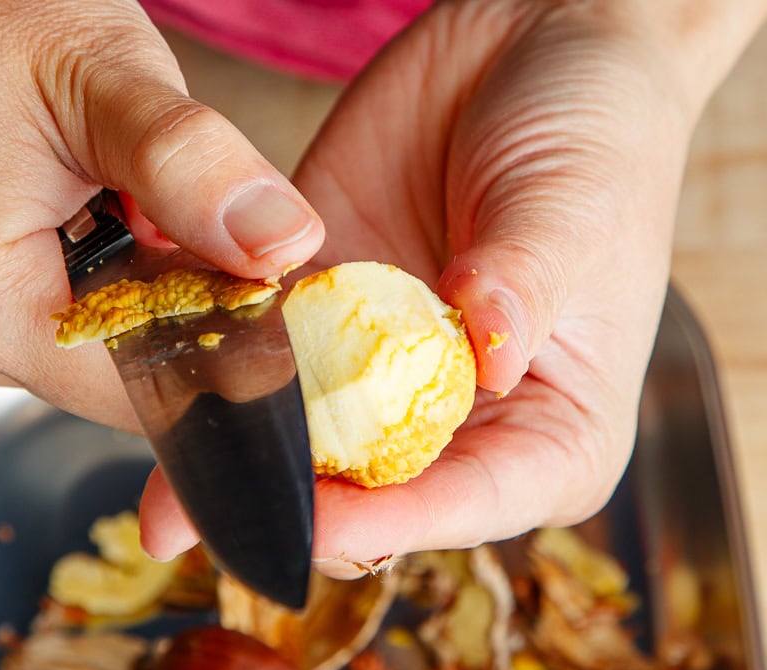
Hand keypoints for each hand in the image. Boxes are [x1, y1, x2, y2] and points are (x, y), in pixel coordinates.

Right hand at [0, 0, 323, 427]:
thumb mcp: (100, 73)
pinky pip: (16, 331)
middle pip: (99, 375)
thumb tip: (283, 247)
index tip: (239, 285)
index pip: (133, 392)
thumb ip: (196, 169)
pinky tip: (41, 215)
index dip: (206, 341)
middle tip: (136, 201)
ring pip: (62, 354)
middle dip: (147, 298)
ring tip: (74, 194)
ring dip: (100, 288)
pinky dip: (53, 283)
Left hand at [140, 0, 766, 572]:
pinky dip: (218, 369)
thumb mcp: (577, 210)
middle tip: (210, 516)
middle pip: (376, 491)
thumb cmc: (599, 138)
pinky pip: (265, 352)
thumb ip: (526, 284)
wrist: (533, 42)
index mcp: (553, 432)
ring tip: (167, 490)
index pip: (475, 502)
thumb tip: (489, 351)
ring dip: (239, 453)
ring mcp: (385, 369)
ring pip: (305, 437)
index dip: (394, 521)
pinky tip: (169, 387)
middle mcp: (463, 420)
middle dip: (296, 505)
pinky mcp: (324, 312)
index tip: (319, 526)